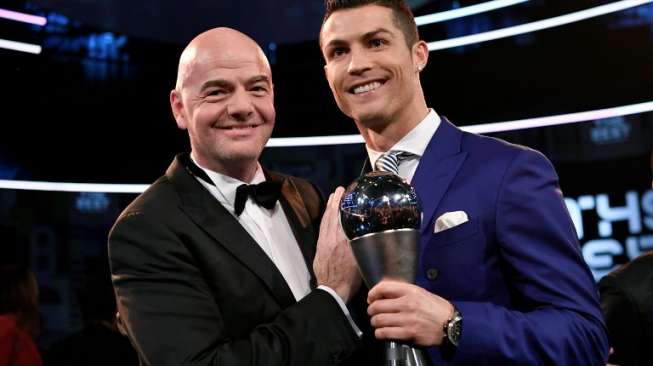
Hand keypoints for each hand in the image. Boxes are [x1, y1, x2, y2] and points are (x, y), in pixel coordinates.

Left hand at [313, 187, 361, 302]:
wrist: (333, 290)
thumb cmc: (350, 279)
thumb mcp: (361, 259)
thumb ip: (361, 243)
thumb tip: (366, 232)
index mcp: (342, 241)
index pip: (341, 216)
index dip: (342, 203)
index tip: (344, 192)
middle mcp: (331, 239)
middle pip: (331, 215)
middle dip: (334, 201)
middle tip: (338, 190)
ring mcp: (324, 243)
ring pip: (325, 221)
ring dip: (328, 209)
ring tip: (332, 198)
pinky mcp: (320, 248)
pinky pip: (322, 229)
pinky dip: (325, 220)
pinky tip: (327, 217)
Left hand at [367, 280, 452, 346]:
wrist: (451, 324)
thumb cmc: (436, 308)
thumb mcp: (421, 293)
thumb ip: (403, 292)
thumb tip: (385, 293)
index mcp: (410, 291)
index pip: (383, 288)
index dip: (372, 293)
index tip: (371, 298)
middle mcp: (407, 304)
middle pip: (377, 306)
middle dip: (371, 310)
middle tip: (373, 312)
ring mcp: (407, 319)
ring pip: (378, 320)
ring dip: (374, 322)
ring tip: (377, 323)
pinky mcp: (409, 333)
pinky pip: (385, 333)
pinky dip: (379, 333)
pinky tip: (381, 332)